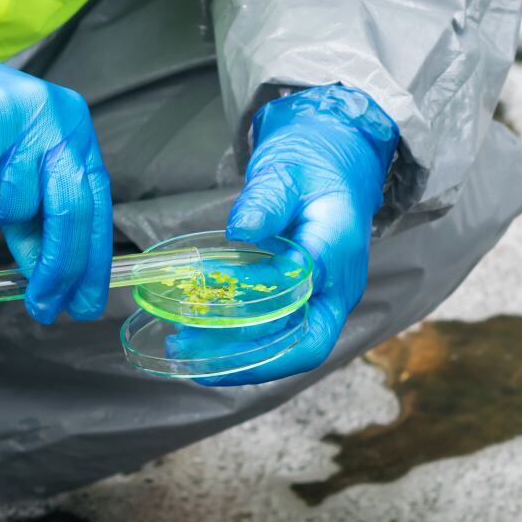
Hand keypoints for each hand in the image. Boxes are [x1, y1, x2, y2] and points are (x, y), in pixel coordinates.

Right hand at [0, 30, 111, 323]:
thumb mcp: (8, 171)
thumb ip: (35, 214)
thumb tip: (54, 273)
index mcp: (68, 123)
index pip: (94, 199)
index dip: (92, 257)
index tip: (86, 302)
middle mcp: (49, 115)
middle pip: (70, 208)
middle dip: (58, 267)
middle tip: (46, 306)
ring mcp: (12, 116)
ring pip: (11, 207)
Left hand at [206, 84, 398, 384]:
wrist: (336, 163)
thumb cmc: (311, 164)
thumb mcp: (287, 169)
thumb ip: (267, 199)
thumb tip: (241, 228)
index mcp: (339, 248)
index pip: (303, 289)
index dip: (261, 303)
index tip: (212, 299)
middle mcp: (339, 287)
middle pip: (304, 342)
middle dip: (246, 356)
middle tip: (188, 346)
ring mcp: (324, 300)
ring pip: (289, 348)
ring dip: (237, 358)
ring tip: (182, 348)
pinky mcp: (306, 304)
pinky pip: (279, 338)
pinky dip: (241, 348)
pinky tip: (201, 344)